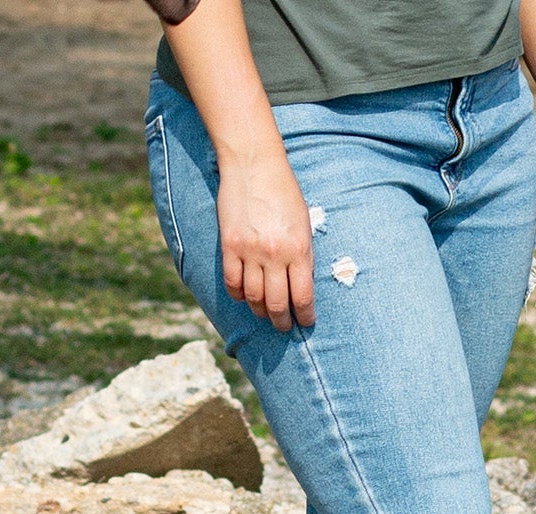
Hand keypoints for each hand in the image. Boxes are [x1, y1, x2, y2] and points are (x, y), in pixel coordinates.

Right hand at [218, 154, 315, 329]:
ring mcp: (250, 252)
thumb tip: (300, 282)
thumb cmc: (284, 191)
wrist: (254, 165)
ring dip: (260, 311)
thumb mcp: (304, 222)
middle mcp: (275, 255)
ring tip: (265, 314)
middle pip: (277, 303)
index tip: (306, 321)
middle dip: (282, 321)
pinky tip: (245, 297)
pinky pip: (233, 283)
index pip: (303, 296)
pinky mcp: (230, 246)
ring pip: (254, 297)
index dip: (305, 314)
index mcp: (299, 248)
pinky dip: (239, 295)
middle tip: (284, 326)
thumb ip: (302, 253)